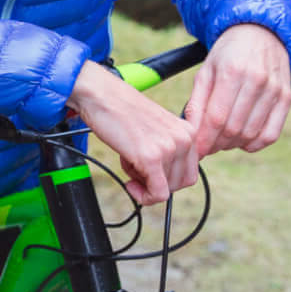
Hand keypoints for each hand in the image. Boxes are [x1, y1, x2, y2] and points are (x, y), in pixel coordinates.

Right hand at [68, 61, 199, 205]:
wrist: (101, 95)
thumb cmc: (121, 110)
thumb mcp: (156, 127)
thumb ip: (167, 147)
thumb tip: (164, 178)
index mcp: (188, 130)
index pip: (189, 170)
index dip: (168, 178)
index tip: (151, 175)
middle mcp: (184, 138)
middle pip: (181, 182)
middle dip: (157, 183)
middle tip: (137, 172)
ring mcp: (169, 148)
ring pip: (167, 189)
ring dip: (145, 184)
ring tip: (129, 163)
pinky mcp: (152, 157)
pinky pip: (157, 193)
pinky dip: (144, 197)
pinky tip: (130, 185)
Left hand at [181, 23, 290, 156]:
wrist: (259, 33)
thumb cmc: (228, 54)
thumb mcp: (206, 70)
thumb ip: (197, 101)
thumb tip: (191, 131)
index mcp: (232, 72)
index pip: (216, 117)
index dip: (204, 139)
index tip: (196, 150)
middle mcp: (256, 81)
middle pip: (234, 128)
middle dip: (216, 144)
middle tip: (207, 145)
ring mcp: (275, 90)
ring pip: (251, 133)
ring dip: (233, 145)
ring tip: (222, 141)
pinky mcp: (286, 98)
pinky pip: (272, 134)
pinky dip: (255, 144)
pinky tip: (242, 142)